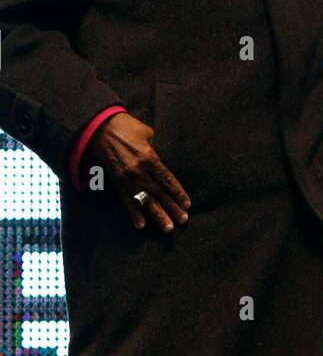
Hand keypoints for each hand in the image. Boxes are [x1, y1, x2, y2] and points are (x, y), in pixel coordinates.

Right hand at [87, 111, 189, 232]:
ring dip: (157, 215)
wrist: (100, 128)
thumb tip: (160, 162)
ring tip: (168, 228)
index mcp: (149, 158)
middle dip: (172, 208)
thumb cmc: (128, 127)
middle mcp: (139, 172)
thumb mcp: (148, 134)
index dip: (178, 193)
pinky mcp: (116, 183)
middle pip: (159, 193)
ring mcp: (127, 179)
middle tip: (183, 220)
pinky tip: (141, 225)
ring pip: (145, 200)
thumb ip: (156, 150)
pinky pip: (126, 200)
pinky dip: (134, 213)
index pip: (167, 180)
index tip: (187, 204)